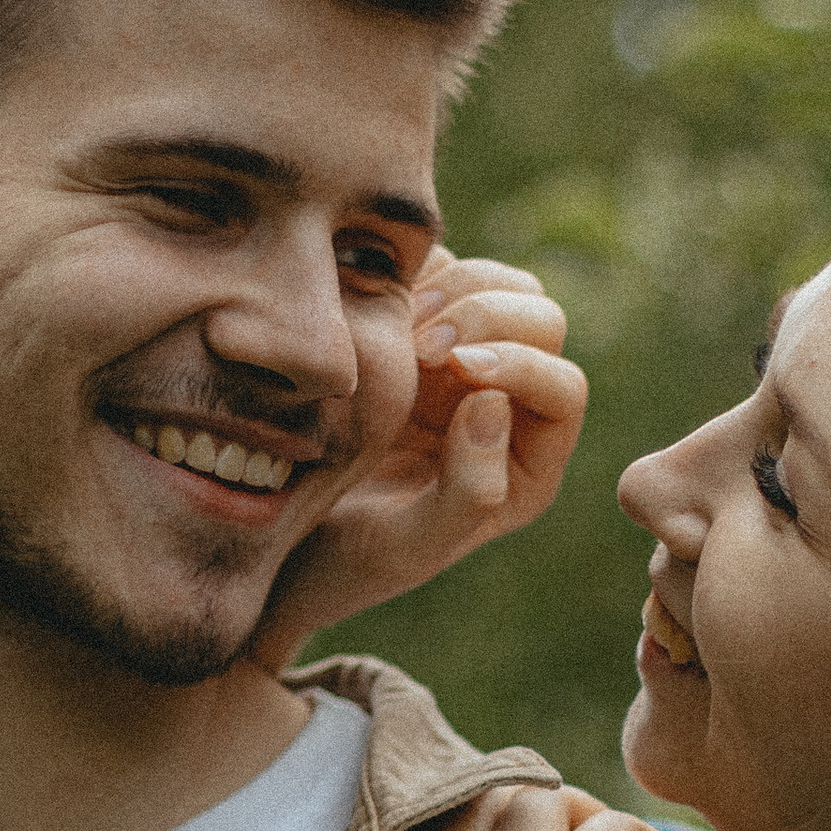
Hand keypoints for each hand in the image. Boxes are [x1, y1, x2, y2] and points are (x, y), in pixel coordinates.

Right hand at [246, 254, 587, 672]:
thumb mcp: (406, 549)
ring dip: (452, 287)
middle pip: (541, 322)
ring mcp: (455, 360)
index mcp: (524, 461)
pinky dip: (406, 270)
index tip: (456, 367)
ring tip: (393, 324)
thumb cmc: (343, 561)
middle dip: (487, 315)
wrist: (269, 542)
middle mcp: (502, 404)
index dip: (519, 364)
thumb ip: (469, 494)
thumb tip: (494, 405)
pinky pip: (433, 271)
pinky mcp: (408, 327)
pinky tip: (364, 303)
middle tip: (420, 342)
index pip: (562, 388)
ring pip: (497, 285)